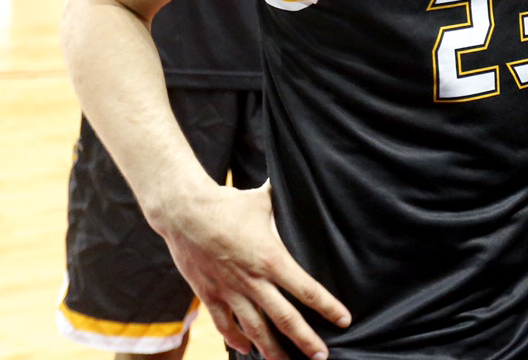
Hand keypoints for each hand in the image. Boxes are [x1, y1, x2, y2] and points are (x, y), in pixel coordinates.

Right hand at [154, 182, 349, 359]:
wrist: (183, 212)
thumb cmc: (228, 203)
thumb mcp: (265, 200)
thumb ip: (288, 202)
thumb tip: (308, 185)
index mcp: (272, 259)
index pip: (307, 289)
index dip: (328, 307)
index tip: (344, 320)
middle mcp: (253, 281)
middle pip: (285, 319)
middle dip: (306, 340)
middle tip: (322, 357)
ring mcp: (229, 291)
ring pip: (255, 329)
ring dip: (272, 350)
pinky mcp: (208, 295)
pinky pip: (225, 324)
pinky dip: (236, 340)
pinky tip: (247, 350)